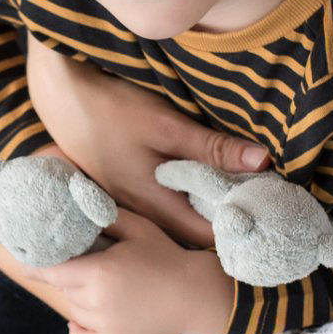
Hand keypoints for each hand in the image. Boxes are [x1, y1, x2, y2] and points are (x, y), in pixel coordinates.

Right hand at [24, 35, 268, 247]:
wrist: (63, 97)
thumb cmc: (113, 110)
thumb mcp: (167, 126)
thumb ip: (213, 148)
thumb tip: (263, 162)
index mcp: (156, 206)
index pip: (209, 236)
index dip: (241, 227)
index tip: (269, 212)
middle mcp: (143, 215)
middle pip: (195, 231)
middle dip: (229, 220)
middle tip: (264, 200)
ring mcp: (132, 204)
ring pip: (180, 219)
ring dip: (209, 208)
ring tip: (242, 190)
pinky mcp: (126, 191)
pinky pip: (165, 205)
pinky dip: (189, 197)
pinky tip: (205, 179)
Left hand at [30, 207, 233, 333]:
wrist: (193, 293)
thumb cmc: (165, 255)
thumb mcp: (136, 227)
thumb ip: (104, 216)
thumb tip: (76, 202)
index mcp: (99, 271)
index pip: (50, 271)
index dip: (36, 265)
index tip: (28, 258)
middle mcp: (97, 301)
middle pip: (62, 289)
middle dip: (68, 276)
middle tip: (87, 264)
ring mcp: (105, 325)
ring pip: (73, 310)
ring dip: (78, 298)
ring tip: (101, 286)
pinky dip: (77, 329)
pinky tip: (81, 318)